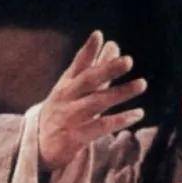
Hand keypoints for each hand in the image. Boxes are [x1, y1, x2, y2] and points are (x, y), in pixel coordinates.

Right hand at [38, 30, 147, 169]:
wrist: (39, 147)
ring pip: (97, 103)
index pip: (77, 65)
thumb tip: (112, 44)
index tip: (98, 35)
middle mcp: (67, 99)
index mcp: (66, 85)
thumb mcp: (75, 89)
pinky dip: (120, 120)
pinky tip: (138, 114)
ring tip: (142, 84)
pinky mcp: (75, 137)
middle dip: (107, 70)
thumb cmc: (63, 112)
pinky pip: (101, 127)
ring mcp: (70, 117)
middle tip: (128, 60)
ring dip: (120, 93)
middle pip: (88, 82)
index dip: (87, 51)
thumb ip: (95, 69)